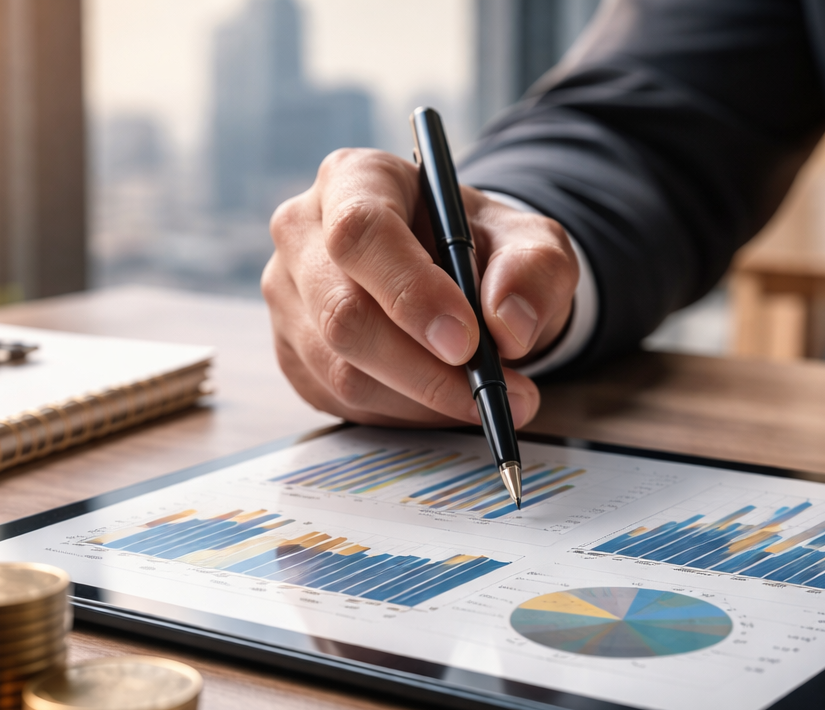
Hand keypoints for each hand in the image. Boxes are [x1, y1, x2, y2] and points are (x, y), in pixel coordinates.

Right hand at [262, 148, 577, 427]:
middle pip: (344, 316)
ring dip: (425, 401)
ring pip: (344, 373)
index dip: (411, 293)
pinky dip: (406, 414)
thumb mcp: (531, 242)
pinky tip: (443, 399)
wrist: (453, 277)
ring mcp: (290, 300)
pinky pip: (345, 404)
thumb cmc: (481, 248)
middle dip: (425, 370)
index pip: (360, 233)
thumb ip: (534, 269)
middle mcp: (302, 235)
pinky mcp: (294, 356)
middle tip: (494, 391)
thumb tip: (510, 324)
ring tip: (487, 398)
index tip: (467, 340)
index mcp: (353, 180)